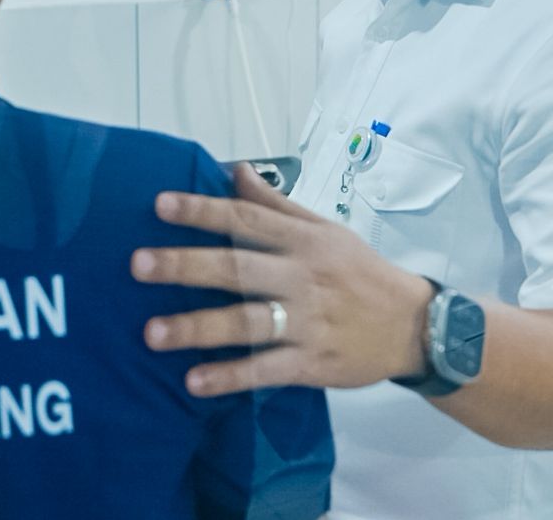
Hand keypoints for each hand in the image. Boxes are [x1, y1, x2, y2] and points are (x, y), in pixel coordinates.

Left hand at [131, 163, 435, 397]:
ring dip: (198, 327)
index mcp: (303, 241)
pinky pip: (266, 370)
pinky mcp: (312, 363)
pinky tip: (195, 381)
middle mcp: (302, 278)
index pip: (246, 218)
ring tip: (153, 333)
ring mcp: (307, 322)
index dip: (202, 210)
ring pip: (246, 322)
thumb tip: (235, 170)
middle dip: (185, 265)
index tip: (160, 204)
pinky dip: (230, 377)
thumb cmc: (362, 273)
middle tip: (138, 264)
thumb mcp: (326, 230)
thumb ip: (277, 204)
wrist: (414, 326)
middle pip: (237, 268)